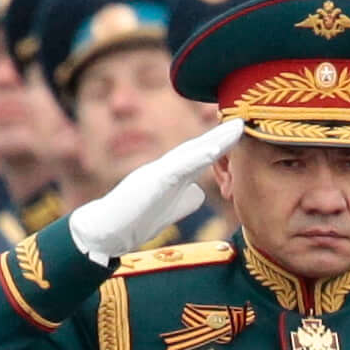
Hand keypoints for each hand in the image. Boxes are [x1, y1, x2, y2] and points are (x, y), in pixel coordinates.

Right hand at [66, 118, 249, 260]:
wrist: (105, 231)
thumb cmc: (134, 220)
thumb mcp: (167, 208)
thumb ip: (183, 198)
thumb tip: (200, 192)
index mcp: (173, 174)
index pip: (201, 155)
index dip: (222, 143)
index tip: (242, 131)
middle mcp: (167, 167)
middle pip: (199, 147)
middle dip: (222, 134)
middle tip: (245, 119)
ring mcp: (159, 172)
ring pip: (191, 152)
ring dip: (215, 140)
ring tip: (237, 128)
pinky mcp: (152, 182)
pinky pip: (178, 168)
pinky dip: (196, 158)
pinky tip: (213, 151)